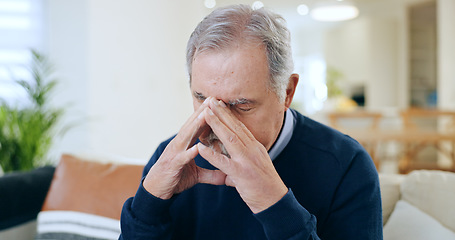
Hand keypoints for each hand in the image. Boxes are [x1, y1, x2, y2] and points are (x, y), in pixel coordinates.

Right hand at [143, 97, 225, 198]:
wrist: (157, 191)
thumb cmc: (175, 179)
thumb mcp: (197, 176)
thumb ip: (212, 174)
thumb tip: (228, 176)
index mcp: (186, 145)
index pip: (198, 127)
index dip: (208, 115)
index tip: (219, 103)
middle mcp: (180, 145)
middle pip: (192, 126)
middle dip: (202, 112)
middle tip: (213, 99)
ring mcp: (175, 154)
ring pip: (186, 137)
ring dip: (195, 125)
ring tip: (206, 114)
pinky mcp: (172, 166)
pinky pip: (182, 158)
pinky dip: (190, 153)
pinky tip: (198, 147)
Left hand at [198, 98, 287, 212]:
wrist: (276, 201)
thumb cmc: (265, 186)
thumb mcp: (257, 166)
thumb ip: (246, 158)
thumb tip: (235, 155)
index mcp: (256, 147)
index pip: (241, 127)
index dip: (229, 115)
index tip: (220, 104)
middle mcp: (253, 150)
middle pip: (235, 127)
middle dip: (221, 113)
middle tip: (210, 100)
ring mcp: (247, 161)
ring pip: (229, 138)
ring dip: (216, 125)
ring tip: (205, 113)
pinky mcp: (241, 174)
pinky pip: (223, 162)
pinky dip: (211, 154)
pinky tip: (200, 147)